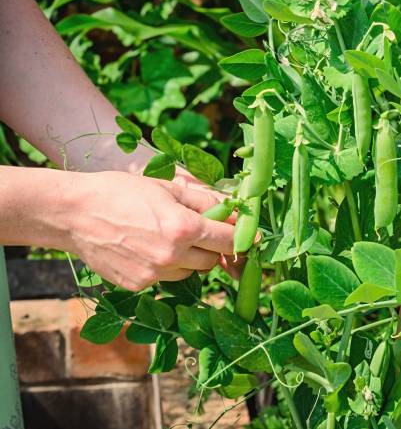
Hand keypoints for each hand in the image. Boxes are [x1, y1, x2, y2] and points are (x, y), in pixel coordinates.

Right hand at [57, 171, 234, 290]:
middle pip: (212, 260)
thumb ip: (206, 202)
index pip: (228, 240)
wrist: (73, 213)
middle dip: (212, 247)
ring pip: (190, 273)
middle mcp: (171, 256)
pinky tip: (147, 248)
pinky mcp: (138, 286)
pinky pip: (166, 279)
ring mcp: (153, 275)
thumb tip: (235, 210)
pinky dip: (166, 267)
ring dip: (189, 259)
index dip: (242, 238)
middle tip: (201, 231)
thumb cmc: (121, 192)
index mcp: (183, 228)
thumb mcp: (168, 188)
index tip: (252, 237)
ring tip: (167, 237)